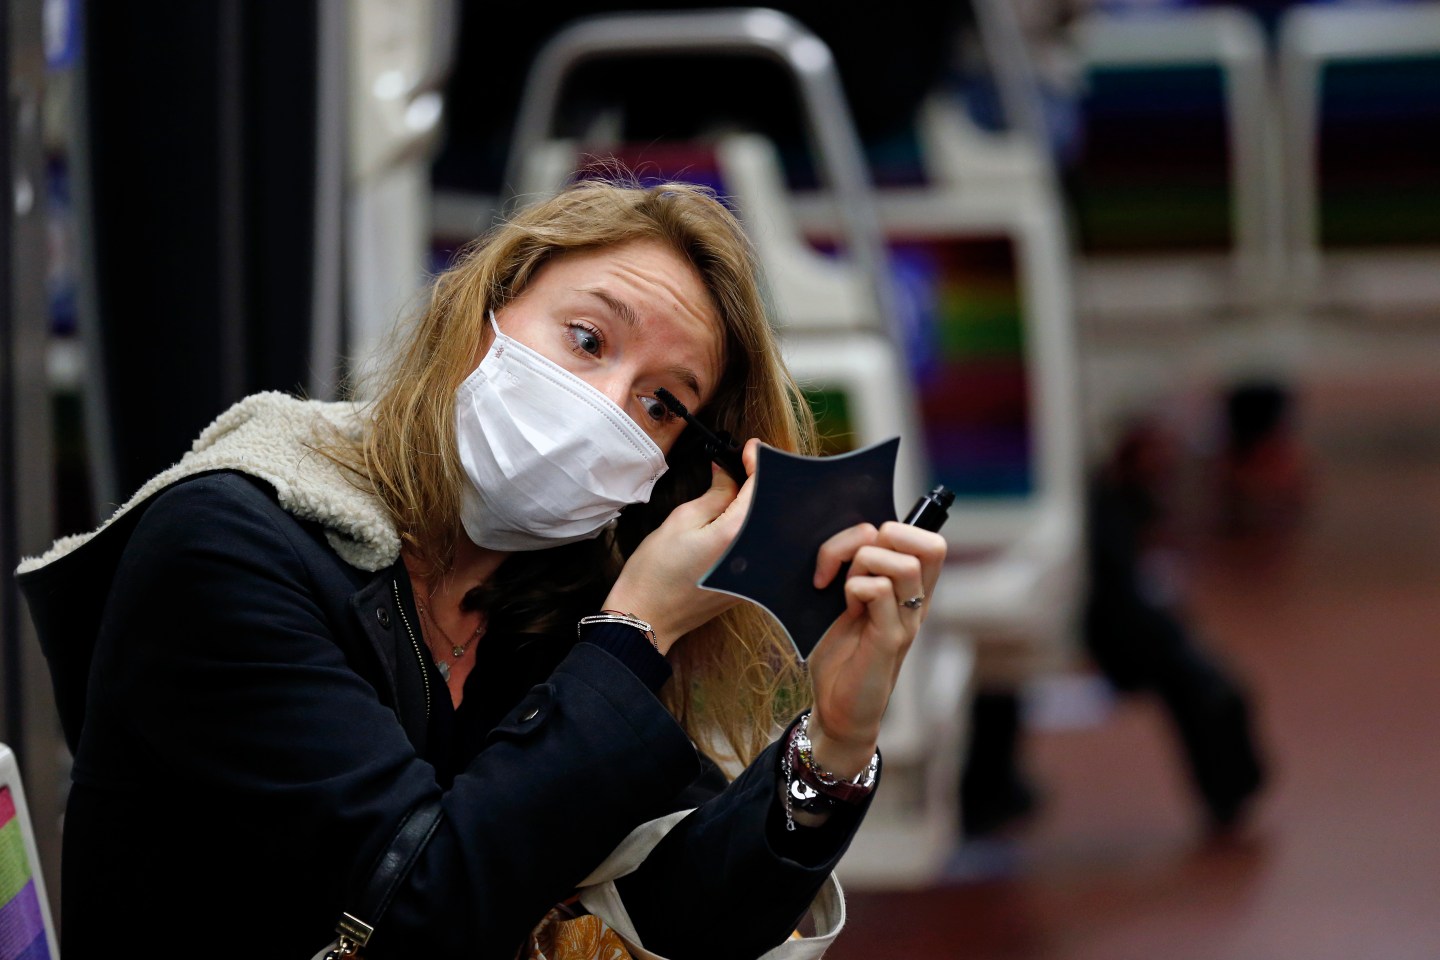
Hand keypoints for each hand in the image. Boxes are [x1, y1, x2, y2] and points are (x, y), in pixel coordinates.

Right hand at [602, 439, 762, 653]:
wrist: (648, 616)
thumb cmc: (656, 571)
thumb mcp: (681, 520)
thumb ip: (715, 494)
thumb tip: (728, 472)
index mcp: (737, 533)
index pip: (760, 485)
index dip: (757, 461)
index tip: (748, 449)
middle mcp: (755, 553)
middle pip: (770, 505)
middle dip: (760, 481)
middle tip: (743, 464)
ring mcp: (756, 572)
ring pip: (768, 526)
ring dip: (758, 504)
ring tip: (739, 487)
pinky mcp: (751, 584)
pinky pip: (762, 546)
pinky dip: (754, 526)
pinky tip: (739, 516)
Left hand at [804, 520, 946, 777]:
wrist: (837, 709)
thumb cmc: (841, 654)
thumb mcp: (846, 602)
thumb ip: (855, 569)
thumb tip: (857, 534)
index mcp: (910, 591)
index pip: (931, 542)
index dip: (898, 529)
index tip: (860, 550)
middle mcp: (917, 604)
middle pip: (930, 545)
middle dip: (883, 539)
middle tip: (851, 565)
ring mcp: (906, 623)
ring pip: (903, 565)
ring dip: (863, 566)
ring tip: (843, 590)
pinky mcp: (889, 641)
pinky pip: (881, 593)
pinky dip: (855, 589)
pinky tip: (843, 608)